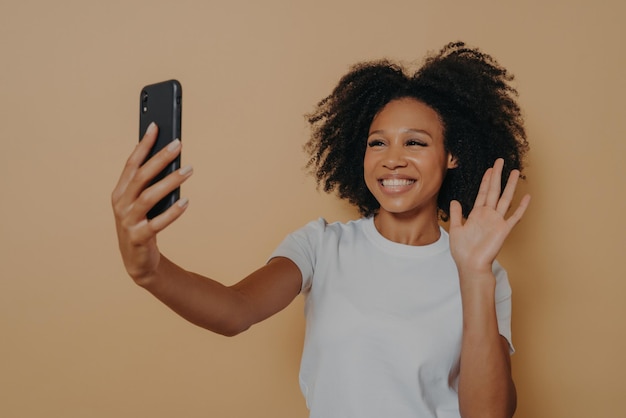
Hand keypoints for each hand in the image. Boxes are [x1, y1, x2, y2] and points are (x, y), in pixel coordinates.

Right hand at [111, 123, 192, 282]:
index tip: (156, 126)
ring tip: (188, 169)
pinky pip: (156, 223)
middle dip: (160, 158)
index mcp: (120, 191)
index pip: (131, 163)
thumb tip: (170, 157)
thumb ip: (150, 183)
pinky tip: (186, 201)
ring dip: (170, 181)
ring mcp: (128, 221)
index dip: (143, 145)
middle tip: (178, 144)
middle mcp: (121, 204)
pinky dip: (172, 212)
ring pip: (148, 197)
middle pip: (141, 176)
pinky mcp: (139, 238)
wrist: (137, 261)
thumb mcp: (143, 202)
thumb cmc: (143, 224)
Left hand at [449, 158, 529, 274]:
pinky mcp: (504, 229)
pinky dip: (521, 206)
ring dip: (510, 185)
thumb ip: (456, 215)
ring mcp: (497, 221)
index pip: (483, 193)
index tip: (490, 168)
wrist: (470, 265)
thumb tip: (455, 201)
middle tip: (500, 161)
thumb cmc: (462, 251)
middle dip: (497, 175)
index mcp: (477, 214)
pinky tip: (528, 196)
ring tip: (515, 172)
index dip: (486, 180)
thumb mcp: (455, 229)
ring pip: (505, 198)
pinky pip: (515, 216)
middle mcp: (488, 215)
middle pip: (494, 190)